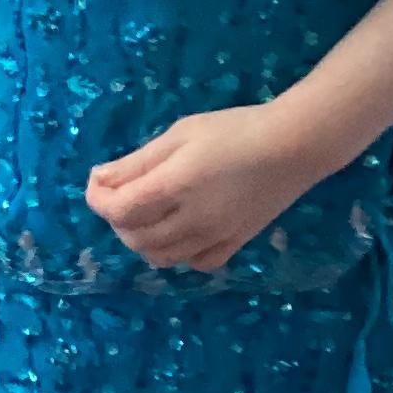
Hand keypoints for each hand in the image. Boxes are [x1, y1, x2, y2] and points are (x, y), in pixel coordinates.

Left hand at [85, 102, 321, 271]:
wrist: (294, 146)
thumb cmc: (234, 129)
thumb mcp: (179, 134)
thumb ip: (138, 162)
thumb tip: (100, 179)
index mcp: (174, 187)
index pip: (119, 210)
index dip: (98, 199)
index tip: (98, 179)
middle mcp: (191, 221)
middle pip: (135, 237)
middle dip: (117, 218)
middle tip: (121, 192)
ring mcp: (214, 237)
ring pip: (160, 257)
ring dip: (141, 239)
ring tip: (145, 213)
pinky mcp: (235, 245)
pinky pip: (195, 263)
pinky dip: (177, 253)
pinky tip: (179, 231)